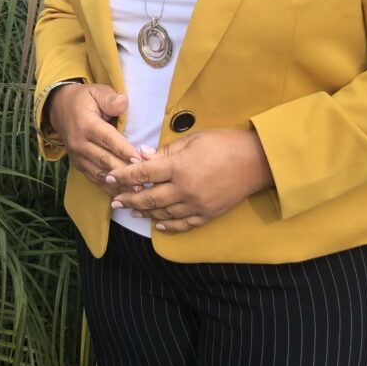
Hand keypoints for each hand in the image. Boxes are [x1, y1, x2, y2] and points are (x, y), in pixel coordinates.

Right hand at [46, 83, 141, 194]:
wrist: (59, 109)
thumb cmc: (84, 99)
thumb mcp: (96, 91)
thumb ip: (110, 98)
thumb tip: (123, 102)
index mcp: (85, 124)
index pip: (107, 139)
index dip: (123, 150)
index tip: (139, 160)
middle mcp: (79, 144)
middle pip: (104, 160)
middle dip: (124, 172)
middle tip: (143, 181)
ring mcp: (77, 157)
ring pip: (100, 174)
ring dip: (118, 184)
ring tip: (137, 191)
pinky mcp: (79, 165)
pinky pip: (94, 179)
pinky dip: (109, 188)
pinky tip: (123, 194)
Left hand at [108, 130, 274, 232]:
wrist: (257, 161)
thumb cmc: (225, 143)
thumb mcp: (194, 139)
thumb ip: (166, 151)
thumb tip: (142, 156)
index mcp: (179, 167)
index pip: (143, 173)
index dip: (123, 176)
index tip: (109, 178)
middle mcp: (184, 189)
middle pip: (148, 197)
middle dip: (128, 198)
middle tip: (114, 201)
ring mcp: (196, 205)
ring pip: (163, 213)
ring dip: (144, 212)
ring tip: (132, 210)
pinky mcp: (207, 214)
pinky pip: (182, 224)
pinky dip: (168, 225)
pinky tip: (158, 224)